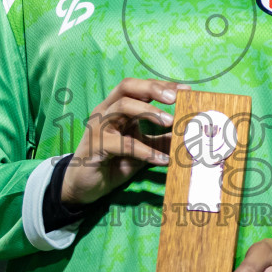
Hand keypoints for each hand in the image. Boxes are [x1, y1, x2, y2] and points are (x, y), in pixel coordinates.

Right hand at [62, 77, 178, 207]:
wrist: (85, 186)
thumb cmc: (113, 162)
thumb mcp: (142, 149)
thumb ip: (161, 140)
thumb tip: (186, 135)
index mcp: (117, 107)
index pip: (139, 87)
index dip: (162, 86)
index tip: (186, 90)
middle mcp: (106, 111)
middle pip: (127, 87)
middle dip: (153, 89)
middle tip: (175, 98)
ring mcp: (99, 127)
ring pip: (122, 107)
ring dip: (149, 112)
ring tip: (170, 122)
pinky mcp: (96, 146)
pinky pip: (122, 144)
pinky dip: (145, 151)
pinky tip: (162, 160)